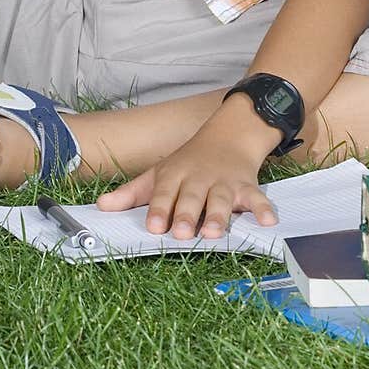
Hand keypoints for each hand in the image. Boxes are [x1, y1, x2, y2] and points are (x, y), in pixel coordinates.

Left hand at [96, 133, 276, 240]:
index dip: (159, 209)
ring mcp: (224, 182)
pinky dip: (263, 209)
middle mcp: (199, 178)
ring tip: (213, 232)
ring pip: (221, 199)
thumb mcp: (159, 173)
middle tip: (181, 233)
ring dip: (218, 215)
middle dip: (186, 214)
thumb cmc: (188, 162)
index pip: (164, 192)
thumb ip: (132, 193)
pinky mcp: (246, 186)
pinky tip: (267, 221)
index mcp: (175, 175)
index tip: (154, 226)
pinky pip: (257, 198)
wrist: (229, 135)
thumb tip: (101, 206)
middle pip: (192, 197)